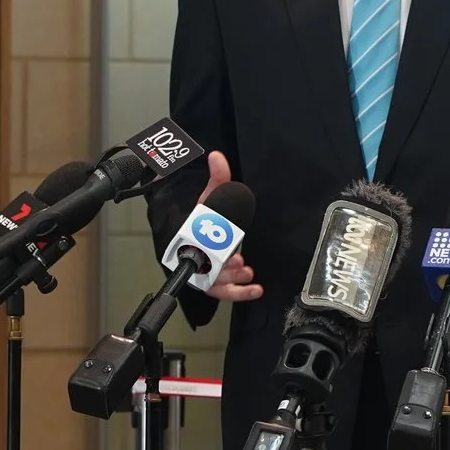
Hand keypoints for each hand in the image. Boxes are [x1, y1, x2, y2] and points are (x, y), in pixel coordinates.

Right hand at [197, 151, 261, 303]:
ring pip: (215, 282)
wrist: (201, 238)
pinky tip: (257, 289)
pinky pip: (225, 292)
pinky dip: (241, 293)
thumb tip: (217, 155)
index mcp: (193, 235)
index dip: (208, 246)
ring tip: (246, 271)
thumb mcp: (213, 198)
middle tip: (238, 260)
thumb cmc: (203, 219)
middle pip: (207, 266)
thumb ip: (218, 179)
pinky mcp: (215, 284)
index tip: (224, 247)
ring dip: (232, 278)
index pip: (196, 241)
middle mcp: (197, 256)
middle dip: (223, 266)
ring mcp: (205, 272)